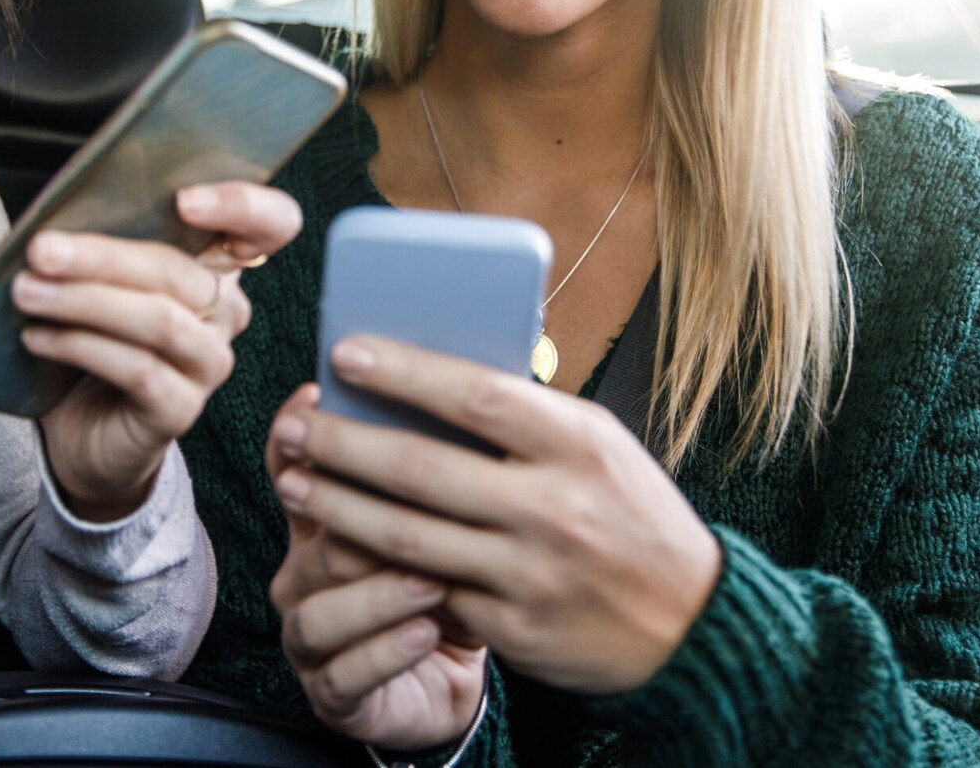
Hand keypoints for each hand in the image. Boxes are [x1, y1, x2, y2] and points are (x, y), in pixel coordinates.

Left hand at [20, 180, 299, 519]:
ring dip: (85, 302)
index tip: (184, 200)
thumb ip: (104, 240)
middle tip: (41, 250)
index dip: (243, 205)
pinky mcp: (180, 409)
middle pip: (182, 272)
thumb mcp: (102, 278)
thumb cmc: (92, 335)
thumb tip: (58, 220)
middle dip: (104, 257)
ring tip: (27, 292)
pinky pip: (138, 370)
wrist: (83, 427)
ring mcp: (208, 363)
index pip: (270, 225)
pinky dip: (81, 347)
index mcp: (217, 265)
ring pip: (161, 321)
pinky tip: (38, 337)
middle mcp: (225, 311)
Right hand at [267, 385, 486, 750]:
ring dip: (378, 593)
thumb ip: (443, 459)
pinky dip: (387, 651)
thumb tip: (475, 379)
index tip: (317, 396)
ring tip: (431, 580)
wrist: (452, 673)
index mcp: (326, 519)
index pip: (290, 466)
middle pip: (314, 537)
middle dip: (358, 519)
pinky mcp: (333, 694)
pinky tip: (428, 631)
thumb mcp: (451, 514)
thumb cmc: (454, 579)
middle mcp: (304, 573)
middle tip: (414, 508)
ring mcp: (311, 635)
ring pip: (320, 610)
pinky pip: (346, 674)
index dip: (297, 432)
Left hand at [271, 338, 721, 694]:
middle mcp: (553, 506)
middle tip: (291, 426)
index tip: (342, 353)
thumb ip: (526, 419)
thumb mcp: (598, 447)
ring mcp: (529, 572)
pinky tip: (337, 545)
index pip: (474, 394)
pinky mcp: (513, 628)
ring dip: (337, 507)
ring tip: (292, 482)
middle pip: (421, 469)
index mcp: (577, 443)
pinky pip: (427, 591)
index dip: (402, 372)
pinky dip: (374, 568)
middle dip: (341, 445)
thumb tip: (427, 378)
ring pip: (406, 537)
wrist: (688, 624)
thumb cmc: (631, 514)